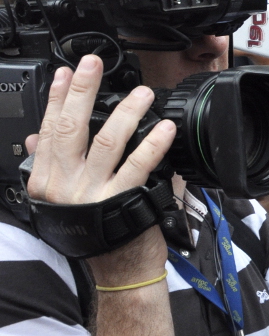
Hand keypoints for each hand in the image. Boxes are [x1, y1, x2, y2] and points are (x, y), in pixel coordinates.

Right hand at [23, 56, 173, 284]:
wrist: (116, 271)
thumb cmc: (92, 235)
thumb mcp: (58, 202)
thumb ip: (48, 166)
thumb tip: (38, 136)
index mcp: (47, 180)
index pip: (49, 129)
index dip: (56, 97)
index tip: (65, 72)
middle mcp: (66, 184)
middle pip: (72, 127)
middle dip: (82, 90)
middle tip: (94, 64)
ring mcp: (94, 192)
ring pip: (108, 141)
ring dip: (126, 112)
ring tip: (141, 94)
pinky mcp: (123, 200)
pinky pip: (139, 166)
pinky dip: (153, 144)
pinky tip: (164, 128)